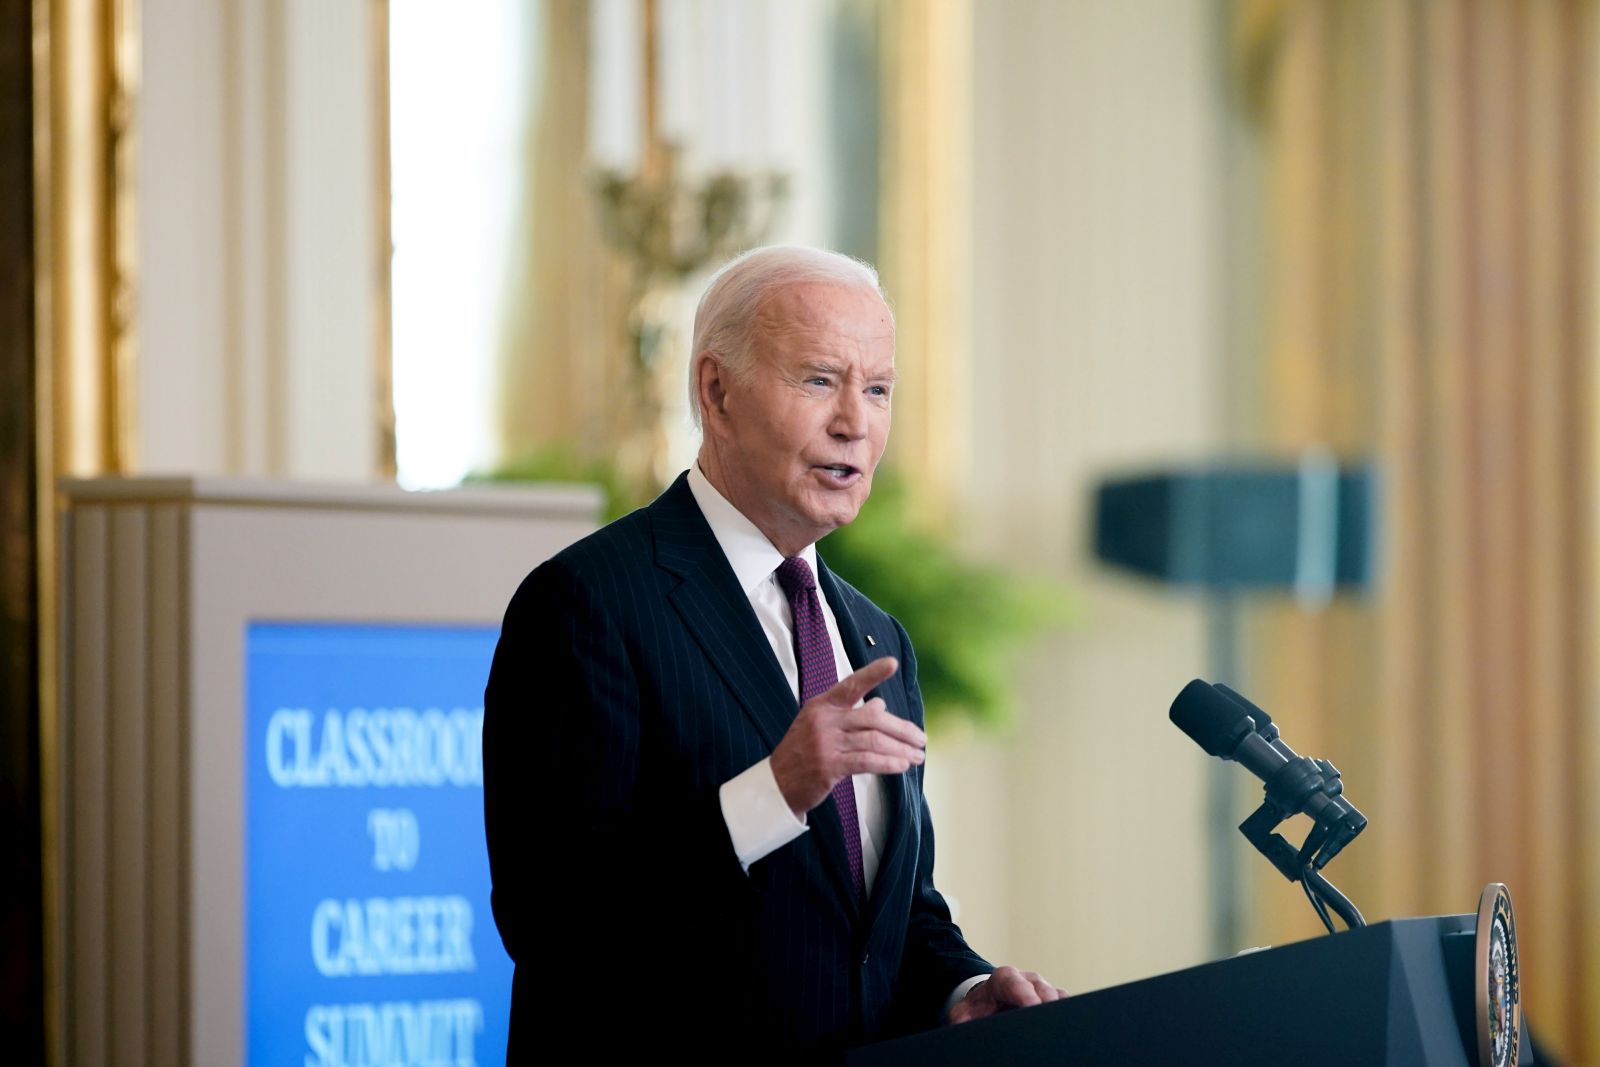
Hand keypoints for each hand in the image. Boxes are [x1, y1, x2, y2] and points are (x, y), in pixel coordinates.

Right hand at [769, 657, 925, 816]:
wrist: (777, 783)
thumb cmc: (803, 752)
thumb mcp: (821, 725)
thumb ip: (850, 714)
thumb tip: (880, 703)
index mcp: (822, 705)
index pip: (851, 685)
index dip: (873, 673)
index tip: (892, 663)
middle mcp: (824, 720)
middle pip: (873, 718)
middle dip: (902, 729)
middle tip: (921, 739)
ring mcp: (825, 743)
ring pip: (874, 740)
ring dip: (901, 749)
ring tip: (917, 756)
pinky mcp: (829, 766)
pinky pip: (866, 761)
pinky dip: (888, 763)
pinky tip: (902, 766)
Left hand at [947, 965, 1067, 1024]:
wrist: (988, 1004)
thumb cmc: (977, 1009)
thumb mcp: (963, 1013)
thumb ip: (961, 1018)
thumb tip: (963, 1028)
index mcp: (1004, 979)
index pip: (1016, 983)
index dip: (1025, 994)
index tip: (1032, 1008)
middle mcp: (1028, 980)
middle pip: (1043, 990)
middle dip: (1046, 1005)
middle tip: (1048, 1022)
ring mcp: (1043, 989)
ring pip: (1058, 997)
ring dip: (1058, 1011)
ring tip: (1058, 1028)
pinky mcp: (1054, 1000)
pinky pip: (1067, 1005)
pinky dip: (1067, 1014)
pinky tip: (1064, 1028)